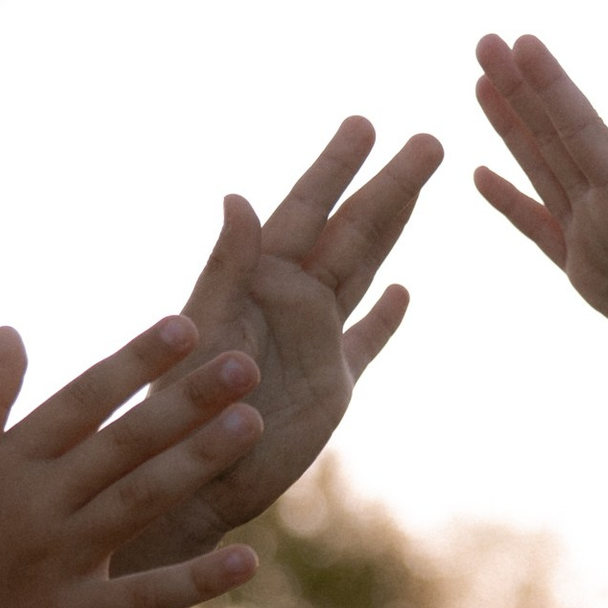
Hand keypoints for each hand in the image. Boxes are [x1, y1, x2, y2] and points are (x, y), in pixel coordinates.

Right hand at [0, 317, 265, 607]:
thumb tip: (10, 330)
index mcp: (7, 463)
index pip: (82, 399)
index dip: (134, 360)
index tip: (185, 325)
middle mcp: (36, 504)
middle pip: (123, 443)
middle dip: (186, 401)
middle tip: (245, 363)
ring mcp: (56, 562)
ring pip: (139, 501)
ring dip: (198, 462)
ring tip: (251, 425)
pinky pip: (144, 595)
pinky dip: (195, 578)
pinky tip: (247, 557)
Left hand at [109, 116, 443, 568]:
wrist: (187, 484)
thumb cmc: (179, 412)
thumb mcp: (201, 332)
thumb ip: (224, 268)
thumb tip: (239, 197)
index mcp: (258, 280)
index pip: (306, 209)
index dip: (335, 167)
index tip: (365, 123)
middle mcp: (291, 300)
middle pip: (351, 229)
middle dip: (389, 184)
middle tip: (428, 139)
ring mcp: (315, 340)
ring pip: (365, 268)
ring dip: (395, 227)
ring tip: (424, 184)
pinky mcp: (332, 386)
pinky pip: (366, 340)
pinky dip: (385, 317)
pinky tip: (404, 292)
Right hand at [473, 31, 607, 425]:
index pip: (581, 128)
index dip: (550, 86)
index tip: (521, 42)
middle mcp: (607, 205)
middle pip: (551, 136)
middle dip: (518, 90)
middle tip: (486, 41)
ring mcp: (593, 235)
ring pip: (539, 169)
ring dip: (510, 128)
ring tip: (482, 84)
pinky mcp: (586, 273)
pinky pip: (536, 229)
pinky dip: (510, 202)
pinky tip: (483, 175)